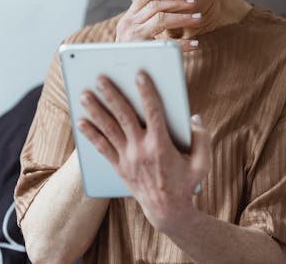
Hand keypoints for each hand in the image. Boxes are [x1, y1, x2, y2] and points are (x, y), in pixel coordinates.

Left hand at [77, 71, 211, 231]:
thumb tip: (194, 117)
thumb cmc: (187, 184)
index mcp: (162, 145)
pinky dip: (91, 134)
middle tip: (100, 78)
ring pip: (109, 129)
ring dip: (96, 110)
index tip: (140, 74)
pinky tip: (82, 122)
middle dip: (112, 95)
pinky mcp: (119, 167)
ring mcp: (127, 158)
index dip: (147, 91)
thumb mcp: (203, 162)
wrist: (167, 212)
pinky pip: (101, 147)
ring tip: (85, 95)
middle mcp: (141, 149)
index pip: (153, 111)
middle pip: (123, 116)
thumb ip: (202, 137)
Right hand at [116, 0, 201, 51]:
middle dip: (176, 3)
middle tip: (194, 2)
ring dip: (183, 18)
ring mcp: (133, 37)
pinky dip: (183, 44)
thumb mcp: (132, 35)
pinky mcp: (141, 51)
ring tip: (198, 19)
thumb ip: (144, 22)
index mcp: (127, 20)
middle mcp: (128, 25)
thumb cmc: (130, 55)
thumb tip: (164, 7)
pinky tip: (195, 44)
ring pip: (162, 19)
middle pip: (155, 7)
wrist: (114, 79)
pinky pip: (167, 44)